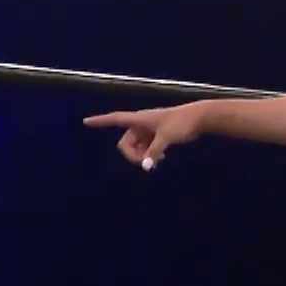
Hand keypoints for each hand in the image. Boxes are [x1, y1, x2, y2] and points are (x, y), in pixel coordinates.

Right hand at [83, 104, 205, 169]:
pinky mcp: (157, 135)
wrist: (200, 118)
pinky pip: (146, 148)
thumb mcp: (167, 137)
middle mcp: (141, 124)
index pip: (115, 119)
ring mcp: (149, 130)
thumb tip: (146, 167)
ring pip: (136, 148)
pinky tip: (161, 158)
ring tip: (158, 160)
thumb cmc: (182, 123)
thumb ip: (155, 152)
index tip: (86, 121)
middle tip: (147, 163)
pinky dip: (149, 154)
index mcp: (139, 119)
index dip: (101, 121)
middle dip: (132, 155)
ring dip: (142, 156)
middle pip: (125, 143)